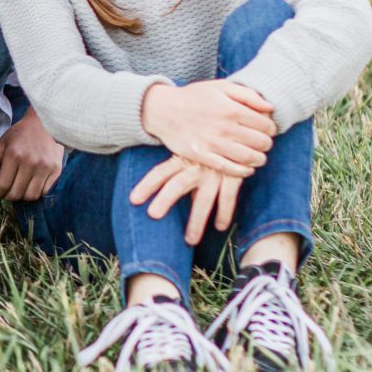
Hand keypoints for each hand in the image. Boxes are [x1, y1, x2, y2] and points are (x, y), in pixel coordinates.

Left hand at [0, 108, 63, 201]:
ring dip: (22, 197)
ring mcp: (44, 167)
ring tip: (18, 188)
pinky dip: (36, 192)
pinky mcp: (56, 170)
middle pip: (16, 194)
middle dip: (7, 196)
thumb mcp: (1, 145)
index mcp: (13, 155)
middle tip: (6, 191)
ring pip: (31, 196)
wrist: (46, 123)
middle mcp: (30, 162)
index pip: (3, 186)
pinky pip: (44, 192)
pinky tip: (31, 185)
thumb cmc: (20, 134)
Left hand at [129, 155, 243, 245]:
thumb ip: (177, 168)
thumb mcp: (190, 152)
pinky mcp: (234, 175)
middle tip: (153, 215)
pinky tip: (220, 227)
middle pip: (177, 184)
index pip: (160, 172)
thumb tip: (159, 189)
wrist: (238, 131)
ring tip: (190, 240)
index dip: (146, 185)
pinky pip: (228, 198)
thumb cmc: (207, 146)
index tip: (133, 200)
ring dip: (197, 221)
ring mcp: (215, 171)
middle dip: (165, 200)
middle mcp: (196, 165)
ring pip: (204, 199)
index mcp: (181, 158)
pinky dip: (224, 213)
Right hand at [139, 77, 275, 176]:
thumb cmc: (194, 97)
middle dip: (266, 144)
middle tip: (262, 143)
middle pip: (261, 143)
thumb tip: (271, 108)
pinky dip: (243, 171)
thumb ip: (247, 95)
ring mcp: (212, 143)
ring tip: (258, 156)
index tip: (267, 130)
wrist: (162, 110)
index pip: (266, 125)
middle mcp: (223, 127)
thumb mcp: (220, 87)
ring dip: (259, 159)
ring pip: (248, 158)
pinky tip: (246, 168)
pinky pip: (229, 169)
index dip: (271, 129)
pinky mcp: (202, 156)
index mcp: (231, 109)